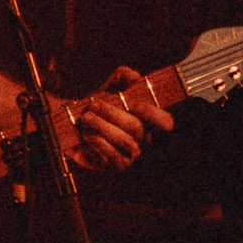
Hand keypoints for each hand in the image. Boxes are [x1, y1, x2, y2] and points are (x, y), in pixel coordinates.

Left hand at [59, 67, 173, 171]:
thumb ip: (123, 76)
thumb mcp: (111, 87)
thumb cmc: (100, 105)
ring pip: (124, 141)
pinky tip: (87, 135)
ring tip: (85, 117)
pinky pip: (113, 157)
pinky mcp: (118, 166)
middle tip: (93, 104)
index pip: (165, 122)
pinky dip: (99, 143)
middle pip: (136, 128)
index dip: (154, 114)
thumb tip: (135, 77)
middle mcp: (145, 139)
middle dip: (113, 114)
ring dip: (102, 126)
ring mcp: (133, 154)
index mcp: (149, 121)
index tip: (135, 104)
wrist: (77, 125)